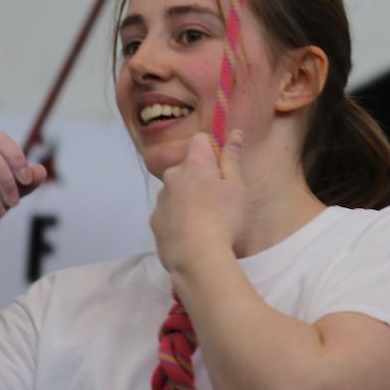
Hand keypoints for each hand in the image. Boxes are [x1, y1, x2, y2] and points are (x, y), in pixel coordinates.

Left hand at [151, 130, 244, 272]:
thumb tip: (235, 132)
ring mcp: (160, 199)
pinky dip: (177, 218)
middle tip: (217, 200)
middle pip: (186, 167)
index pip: (200, 140)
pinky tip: (190, 235)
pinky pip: (167, 212)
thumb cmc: (222, 217)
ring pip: (175, 190)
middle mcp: (172, 176)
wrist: (196, 257)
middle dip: (199, 177)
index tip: (222, 169)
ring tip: (204, 222)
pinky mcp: (154, 221)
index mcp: (194, 164)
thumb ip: (232, 158)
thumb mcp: (235, 187)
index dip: (212, 150)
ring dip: (187, 198)